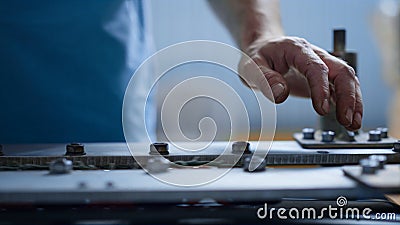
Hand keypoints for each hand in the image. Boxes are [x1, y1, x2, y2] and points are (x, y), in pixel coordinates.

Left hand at [238, 36, 362, 129]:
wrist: (264, 48)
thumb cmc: (258, 56)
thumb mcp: (251, 67)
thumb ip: (265, 79)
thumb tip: (281, 93)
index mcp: (297, 49)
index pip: (316, 68)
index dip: (321, 88)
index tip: (322, 109)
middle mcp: (315, 55)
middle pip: (341, 72)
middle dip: (348, 97)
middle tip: (346, 121)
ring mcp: (323, 66)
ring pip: (347, 80)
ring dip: (354, 102)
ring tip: (353, 125)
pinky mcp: (324, 78)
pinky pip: (342, 88)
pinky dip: (349, 104)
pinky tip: (350, 121)